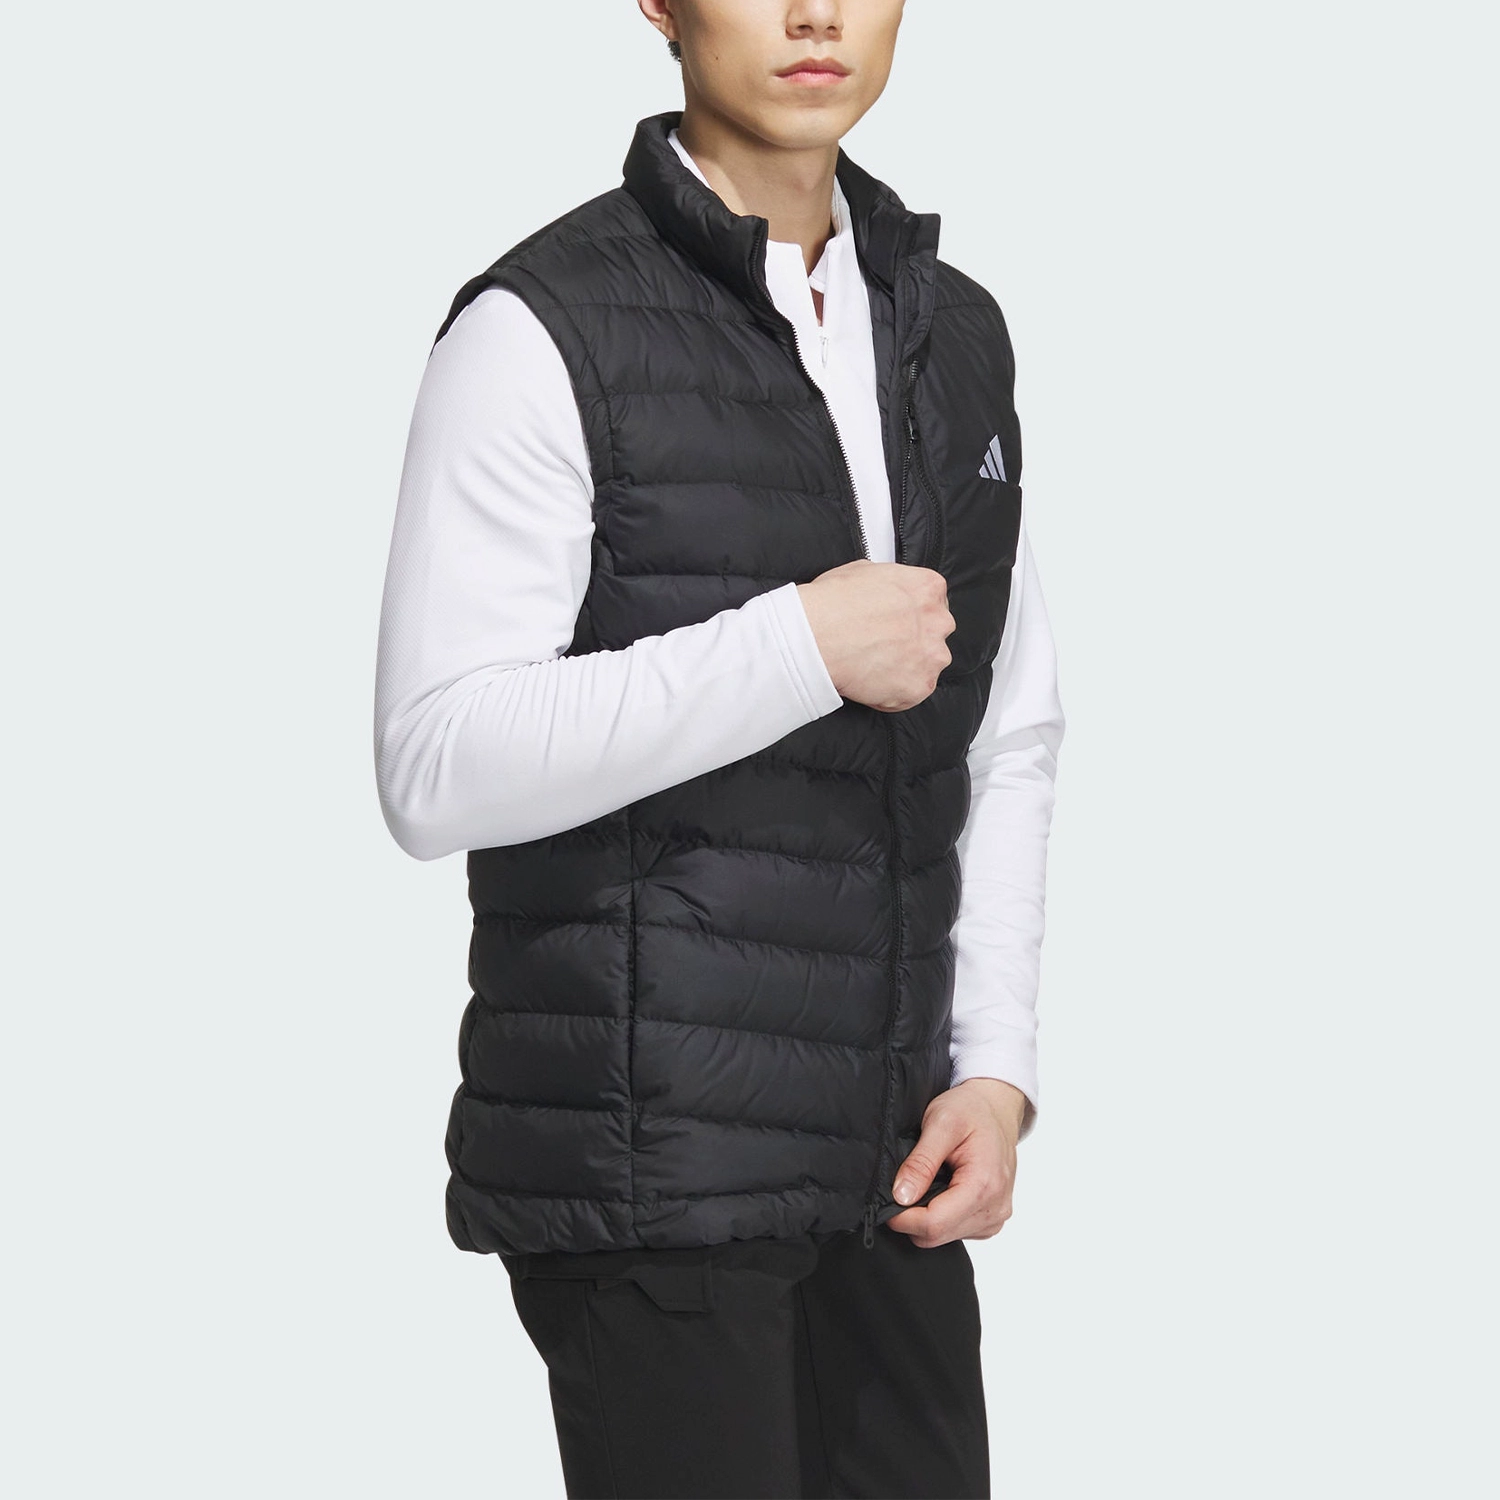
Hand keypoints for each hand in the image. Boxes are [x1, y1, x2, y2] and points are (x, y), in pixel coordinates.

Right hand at [796, 560, 953, 711]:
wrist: (816, 637)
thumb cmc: (832, 604)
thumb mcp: (864, 571)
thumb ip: (889, 584)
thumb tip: (884, 592)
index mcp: (927, 588)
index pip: (932, 601)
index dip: (910, 613)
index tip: (895, 621)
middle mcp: (938, 621)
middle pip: (934, 633)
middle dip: (913, 640)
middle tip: (881, 643)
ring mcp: (931, 657)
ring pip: (926, 664)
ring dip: (906, 666)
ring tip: (873, 664)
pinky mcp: (920, 687)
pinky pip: (911, 692)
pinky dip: (893, 692)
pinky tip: (870, 680)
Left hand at [884, 1078, 1028, 1248]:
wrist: (996, 1107)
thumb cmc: (971, 1109)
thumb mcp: (941, 1123)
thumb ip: (921, 1162)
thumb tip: (901, 1196)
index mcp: (985, 1185)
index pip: (935, 1224)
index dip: (902, 1217)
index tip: (886, 1198)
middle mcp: (995, 1208)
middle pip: (937, 1235)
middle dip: (912, 1216)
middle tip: (905, 1182)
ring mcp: (995, 1218)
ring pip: (943, 1236)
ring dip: (926, 1215)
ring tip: (928, 1179)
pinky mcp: (990, 1221)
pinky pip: (954, 1231)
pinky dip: (940, 1214)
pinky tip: (942, 1187)